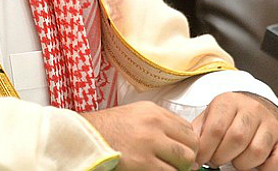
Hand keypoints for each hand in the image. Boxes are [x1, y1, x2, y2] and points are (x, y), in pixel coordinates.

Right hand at [80, 101, 198, 169]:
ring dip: (180, 168)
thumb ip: (160, 123)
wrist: (86, 137)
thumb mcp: (137, 114)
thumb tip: (183, 141)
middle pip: (191, 143)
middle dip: (188, 157)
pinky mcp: (143, 163)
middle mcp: (154, 124)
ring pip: (184, 159)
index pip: (188, 127)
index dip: (189, 143)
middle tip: (181, 164)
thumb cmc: (109, 129)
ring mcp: (149, 143)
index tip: (184, 151)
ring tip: (168, 168)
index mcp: (154, 111)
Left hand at [191, 91, 277, 170]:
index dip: (205, 150)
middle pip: (236, 139)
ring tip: (233, 160)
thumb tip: (189, 148)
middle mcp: (252, 110)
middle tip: (216, 160)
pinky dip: (264, 170)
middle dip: (221, 157)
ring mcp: (270, 125)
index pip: (216, 128)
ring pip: (256, 152)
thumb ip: (199, 131)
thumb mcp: (210, 116)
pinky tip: (253, 164)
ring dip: (241, 164)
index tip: (199, 159)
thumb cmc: (229, 117)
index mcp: (230, 101)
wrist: (255, 108)